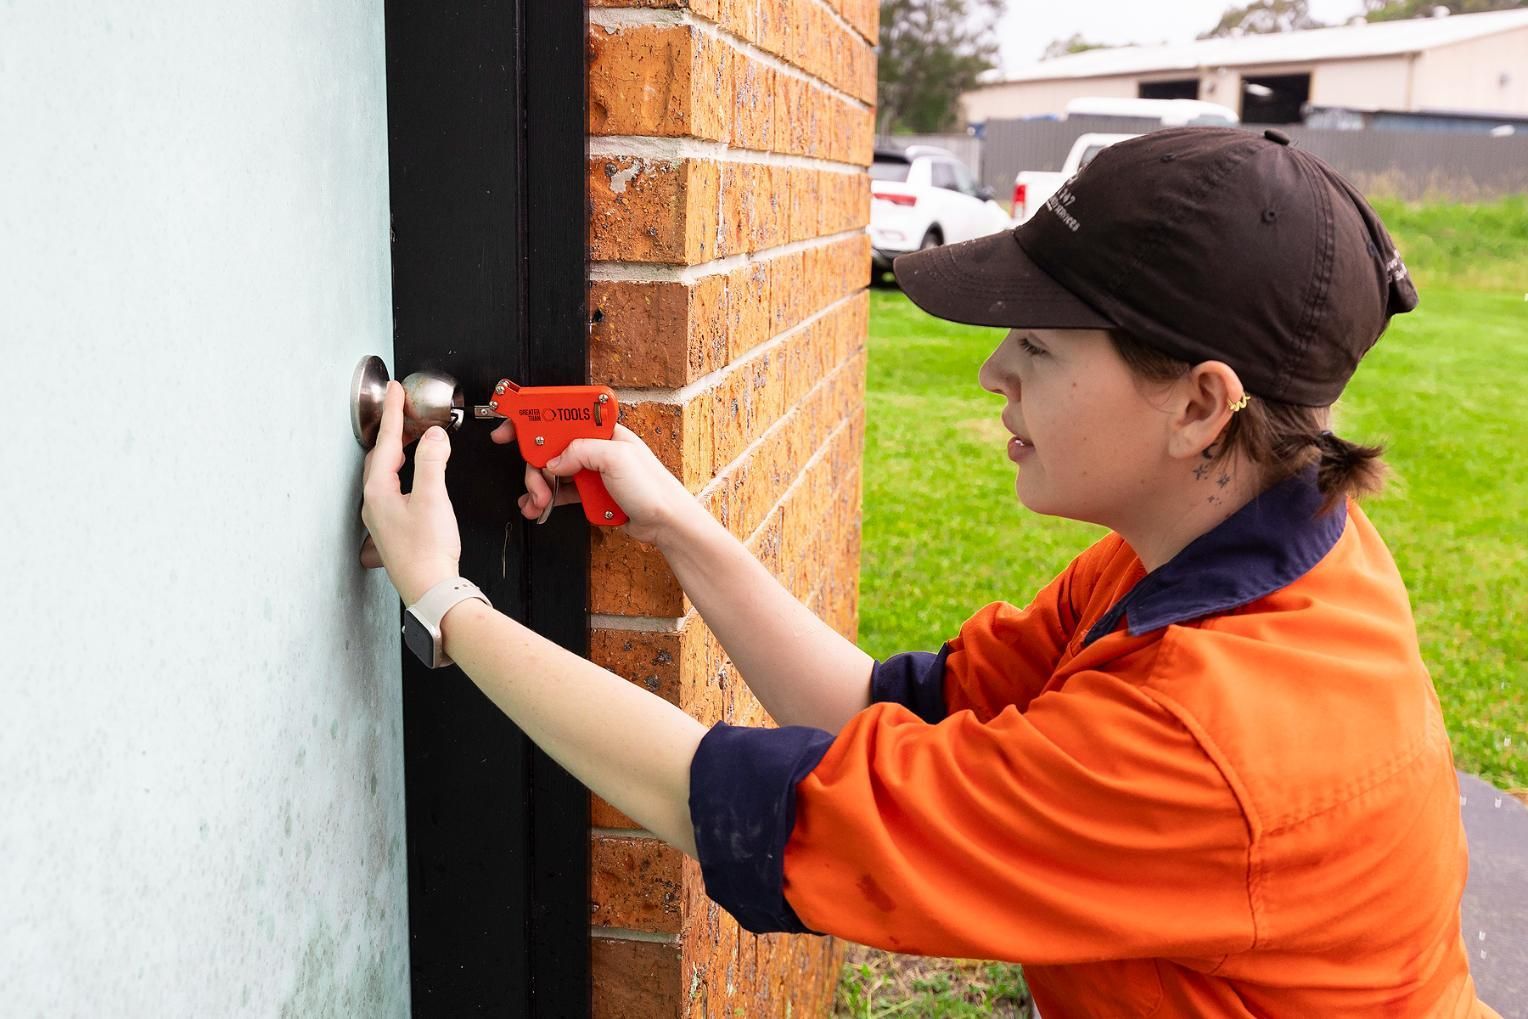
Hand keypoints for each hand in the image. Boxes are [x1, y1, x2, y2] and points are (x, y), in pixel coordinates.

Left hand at [360, 381, 462, 604]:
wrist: (430, 589)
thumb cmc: (428, 550)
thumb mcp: (433, 498)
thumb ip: (433, 462)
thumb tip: (435, 436)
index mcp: (378, 491)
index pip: (387, 442)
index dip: (394, 413)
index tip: (394, 390)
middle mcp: (374, 503)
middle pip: (380, 456)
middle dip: (392, 430)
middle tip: (402, 408)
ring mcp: (381, 517)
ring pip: (385, 473)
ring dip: (397, 451)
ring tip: (410, 435)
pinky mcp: (393, 528)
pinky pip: (393, 487)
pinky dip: (403, 470)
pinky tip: (414, 475)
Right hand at [490, 420, 691, 545]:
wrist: (665, 523)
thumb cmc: (653, 488)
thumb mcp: (616, 459)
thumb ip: (581, 451)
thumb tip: (554, 459)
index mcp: (602, 430)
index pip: (561, 415)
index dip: (533, 418)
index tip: (510, 426)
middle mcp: (595, 447)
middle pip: (550, 447)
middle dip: (535, 465)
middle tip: (534, 483)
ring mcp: (592, 470)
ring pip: (552, 472)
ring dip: (539, 487)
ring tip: (537, 502)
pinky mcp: (590, 491)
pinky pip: (560, 491)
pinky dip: (546, 498)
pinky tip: (538, 506)